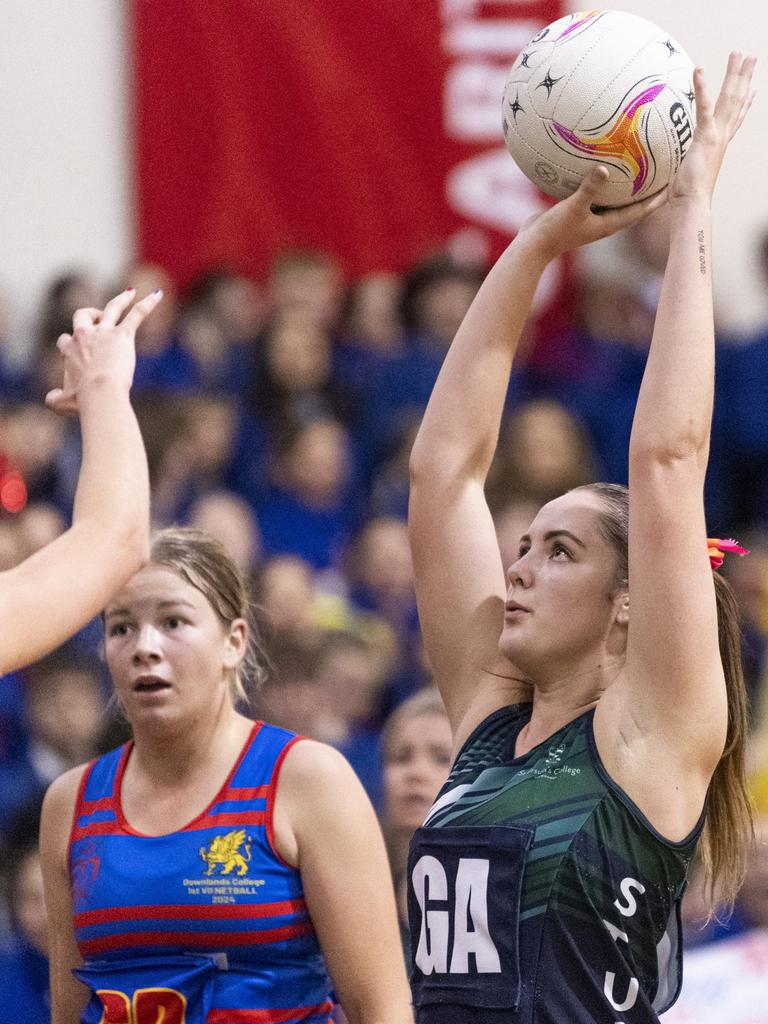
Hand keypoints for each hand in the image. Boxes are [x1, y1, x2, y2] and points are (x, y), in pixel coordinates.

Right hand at [45, 288, 162, 415]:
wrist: (100, 393)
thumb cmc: (83, 400)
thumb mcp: (62, 403)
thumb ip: (53, 400)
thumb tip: (51, 397)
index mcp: (70, 351)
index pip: (66, 340)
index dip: (70, 344)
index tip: (76, 353)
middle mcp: (84, 337)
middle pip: (82, 316)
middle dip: (89, 315)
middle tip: (99, 318)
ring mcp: (104, 334)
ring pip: (111, 308)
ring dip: (121, 300)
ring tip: (130, 294)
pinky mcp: (122, 335)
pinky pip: (137, 314)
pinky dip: (148, 304)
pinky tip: (158, 295)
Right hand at [516, 166, 667, 262]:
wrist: (533, 246)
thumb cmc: (554, 231)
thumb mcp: (573, 207)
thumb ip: (589, 188)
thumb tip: (604, 168)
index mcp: (609, 225)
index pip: (641, 212)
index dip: (658, 199)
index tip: (674, 184)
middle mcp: (604, 223)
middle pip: (634, 207)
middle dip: (649, 193)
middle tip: (663, 173)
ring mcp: (592, 219)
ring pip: (616, 202)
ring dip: (628, 189)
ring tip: (637, 168)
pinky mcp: (580, 214)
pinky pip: (597, 197)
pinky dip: (603, 185)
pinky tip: (600, 168)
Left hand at [669, 52, 755, 206]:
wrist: (691, 204)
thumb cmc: (685, 197)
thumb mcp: (684, 175)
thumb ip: (679, 168)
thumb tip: (663, 174)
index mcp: (718, 145)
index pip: (735, 119)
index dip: (745, 103)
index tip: (752, 88)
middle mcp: (722, 137)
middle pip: (737, 101)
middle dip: (744, 78)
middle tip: (751, 57)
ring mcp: (716, 135)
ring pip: (729, 98)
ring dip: (734, 74)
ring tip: (738, 53)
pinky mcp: (705, 136)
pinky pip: (704, 107)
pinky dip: (702, 88)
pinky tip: (700, 69)